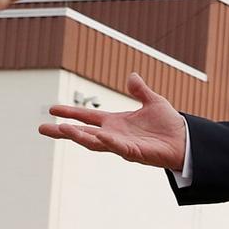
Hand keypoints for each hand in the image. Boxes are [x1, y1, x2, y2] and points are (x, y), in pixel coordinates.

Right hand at [39, 73, 187, 169]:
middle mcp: (115, 134)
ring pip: (95, 142)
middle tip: (42, 128)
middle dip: (63, 131)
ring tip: (61, 129)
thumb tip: (132, 76)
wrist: (186, 140)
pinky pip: (119, 148)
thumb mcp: (153, 102)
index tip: (52, 109)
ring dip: (78, 137)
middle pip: (83, 133)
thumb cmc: (170, 124)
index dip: (70, 113)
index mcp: (116, 122)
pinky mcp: (135, 153)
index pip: (88, 117)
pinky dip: (109, 142)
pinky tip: (100, 136)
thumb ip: (140, 91)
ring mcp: (123, 145)